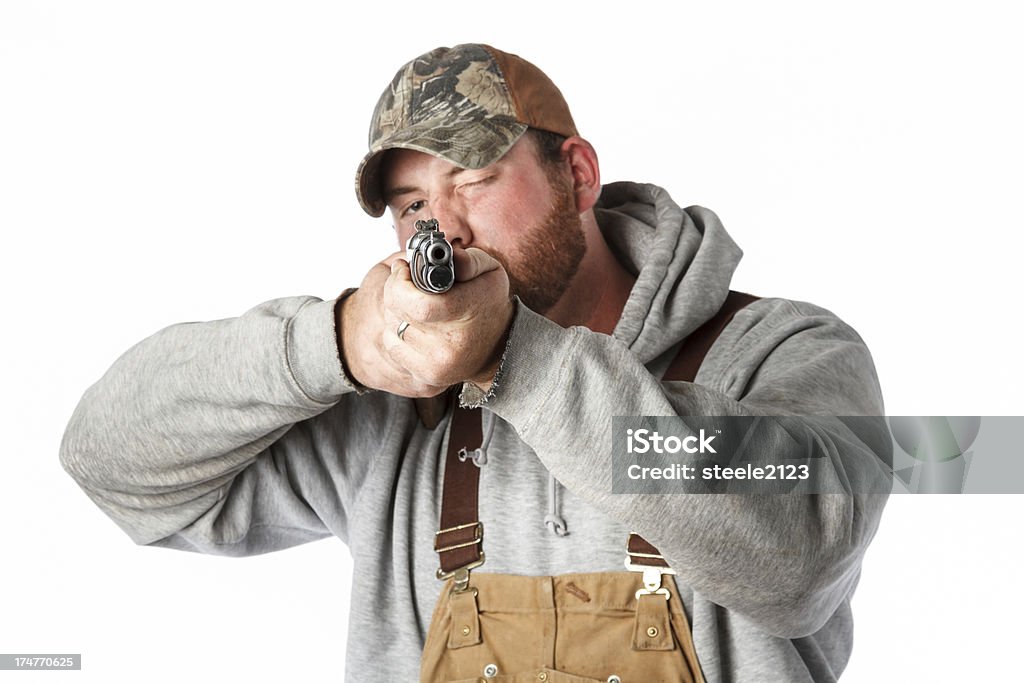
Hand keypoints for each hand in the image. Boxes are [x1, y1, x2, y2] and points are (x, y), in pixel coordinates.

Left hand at [339, 248, 513, 397]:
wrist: (498, 347)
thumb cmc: (489, 303)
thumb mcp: (489, 272)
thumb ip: (468, 259)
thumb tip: (449, 258)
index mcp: (467, 315)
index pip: (417, 304)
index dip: (400, 282)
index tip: (404, 270)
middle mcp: (451, 346)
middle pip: (398, 313)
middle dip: (395, 291)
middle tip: (406, 282)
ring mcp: (437, 366)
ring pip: (392, 329)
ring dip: (396, 313)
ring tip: (414, 306)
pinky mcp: (426, 378)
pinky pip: (393, 347)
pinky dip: (397, 333)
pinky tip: (415, 327)